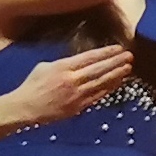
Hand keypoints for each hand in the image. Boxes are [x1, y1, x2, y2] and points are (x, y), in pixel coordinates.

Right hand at [8, 45, 134, 123]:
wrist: (25, 108)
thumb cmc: (32, 85)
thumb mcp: (45, 66)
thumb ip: (64, 63)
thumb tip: (78, 61)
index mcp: (63, 67)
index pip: (89, 57)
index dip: (105, 52)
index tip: (118, 48)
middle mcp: (72, 80)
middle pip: (99, 69)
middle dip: (115, 62)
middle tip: (129, 56)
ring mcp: (76, 95)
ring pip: (101, 83)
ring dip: (116, 75)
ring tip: (128, 68)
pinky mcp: (78, 107)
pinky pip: (97, 96)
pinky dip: (109, 89)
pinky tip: (118, 83)